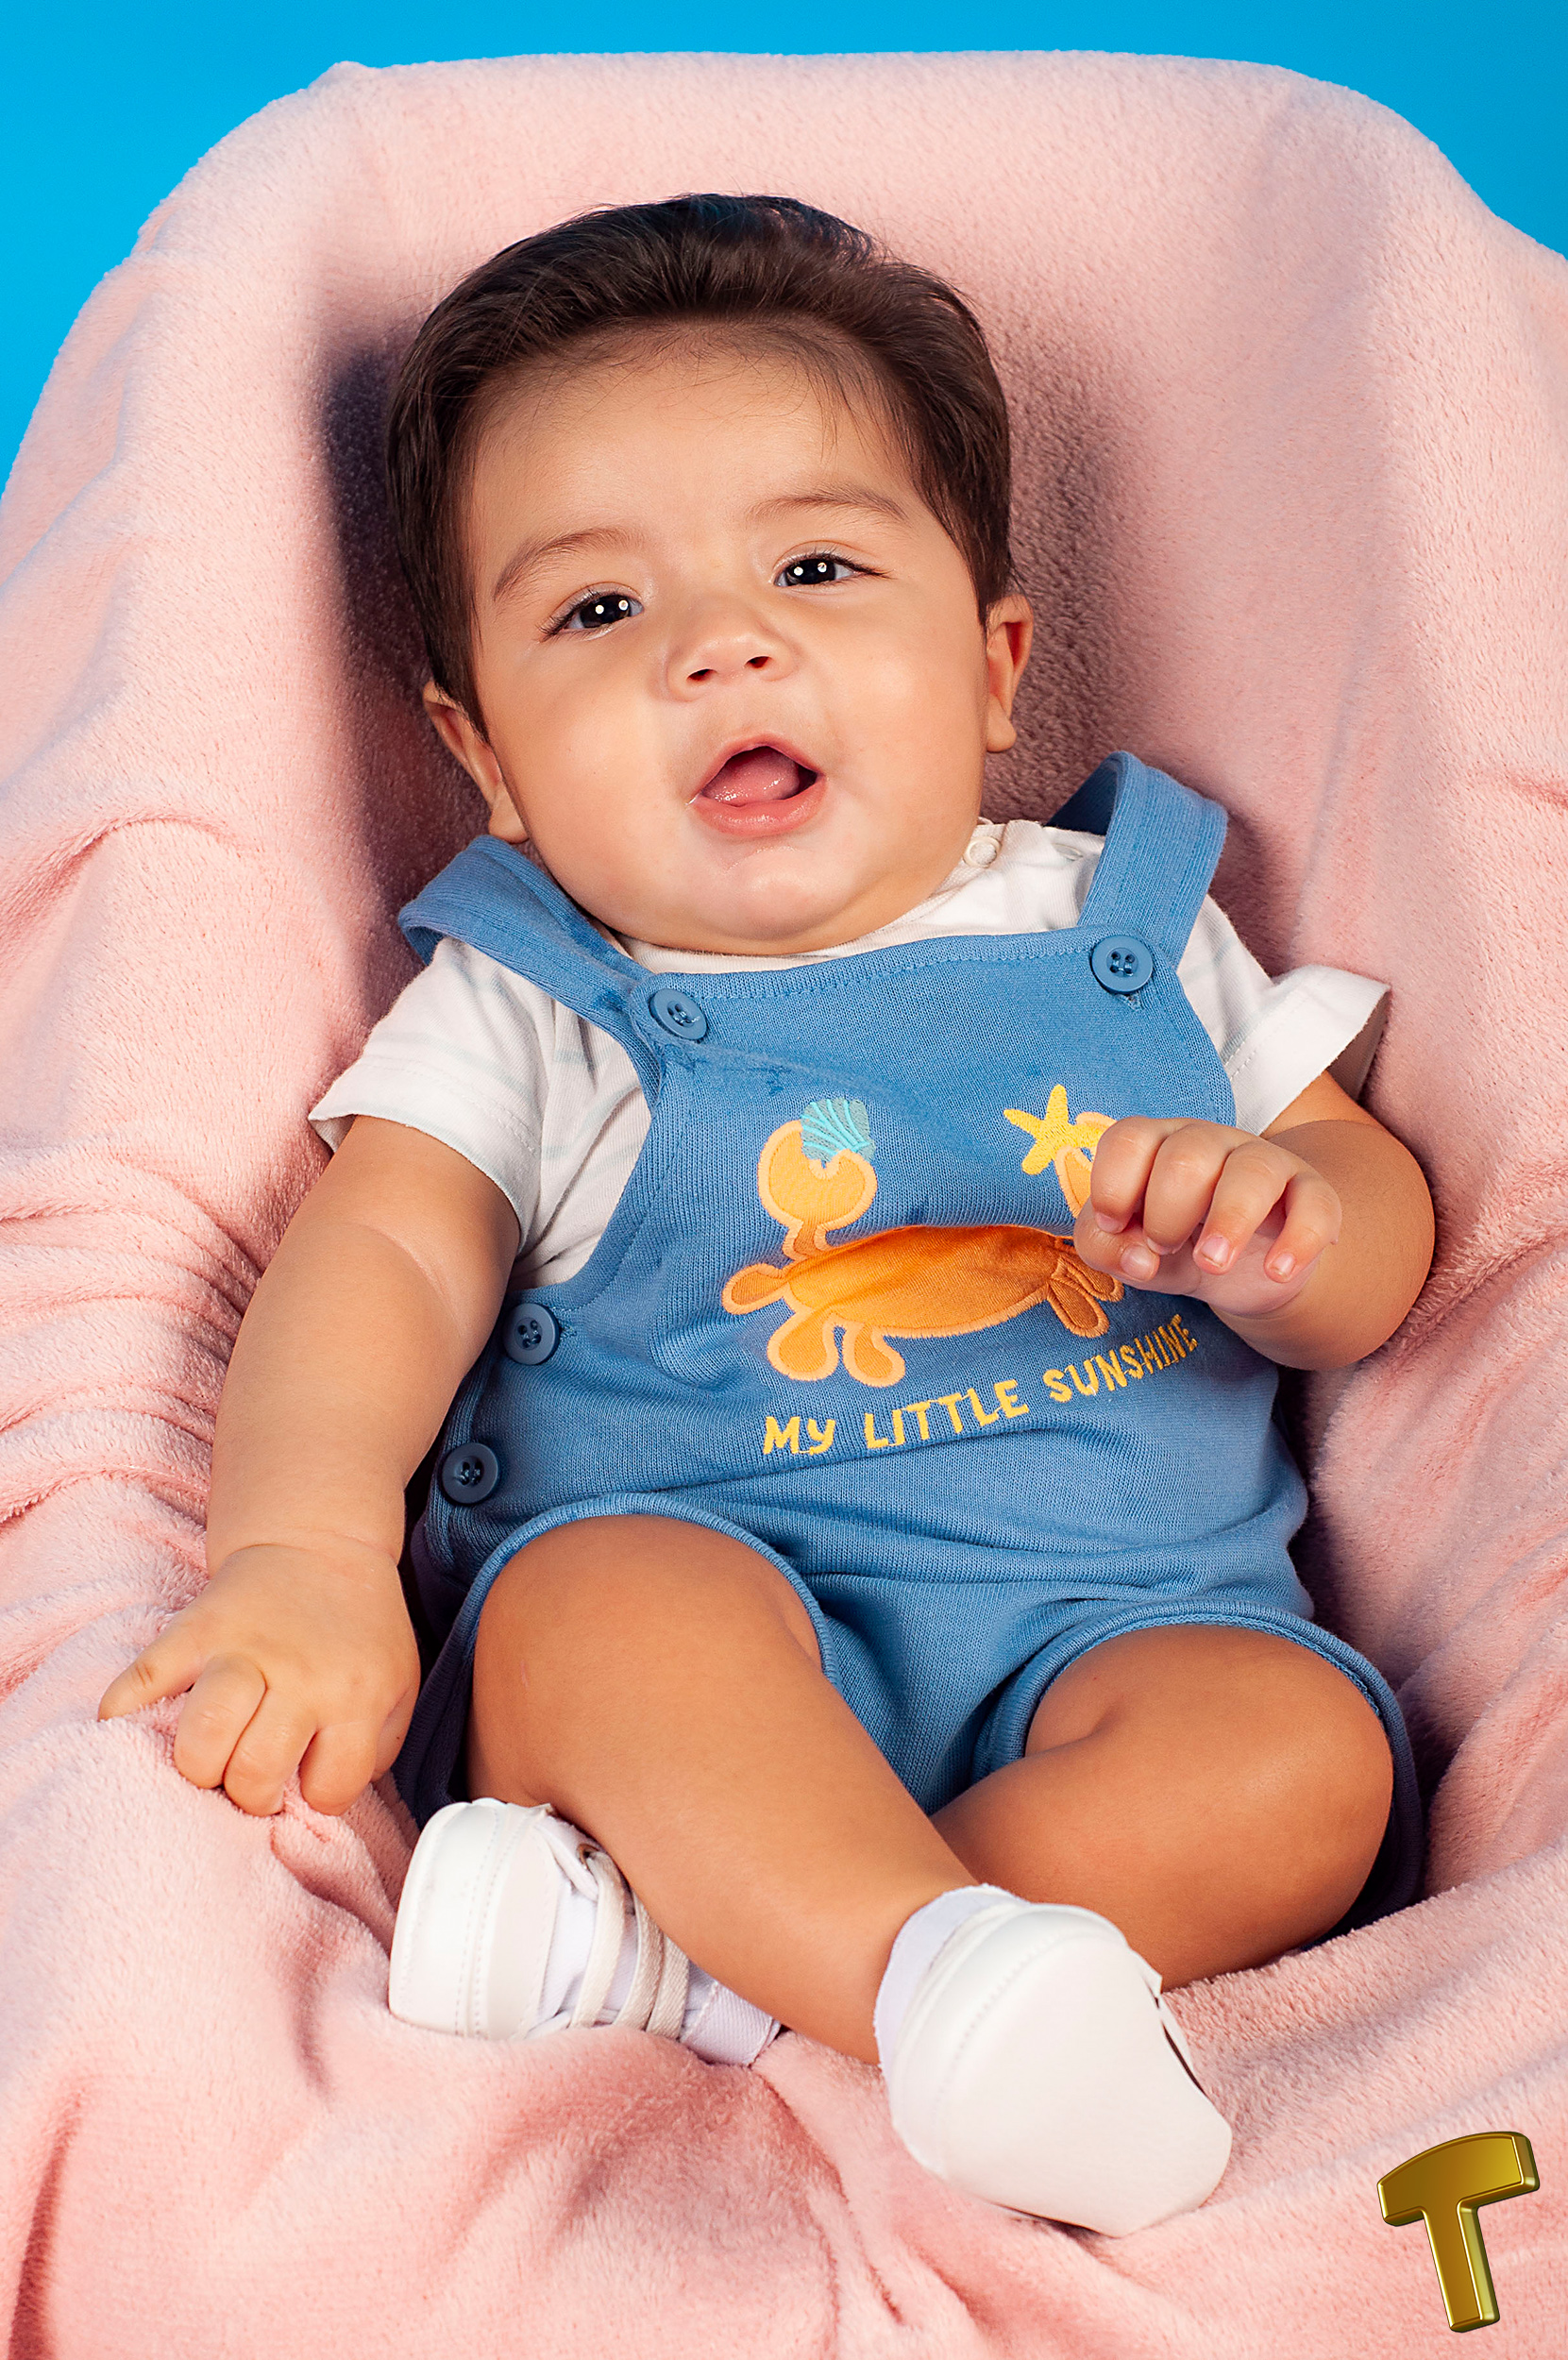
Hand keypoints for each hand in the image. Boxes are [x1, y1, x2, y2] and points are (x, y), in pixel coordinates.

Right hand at [98, 1540, 421, 1816]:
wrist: (320, 1545)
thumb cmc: (359, 1628)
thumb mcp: (398, 1685)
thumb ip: (375, 1747)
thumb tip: (323, 1799)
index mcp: (355, 1695)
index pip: (329, 1788)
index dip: (316, 1796)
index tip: (306, 1779)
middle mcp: (299, 1676)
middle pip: (255, 1770)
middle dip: (249, 1794)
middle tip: (251, 1779)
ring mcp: (242, 1651)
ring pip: (205, 1734)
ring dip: (200, 1765)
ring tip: (210, 1761)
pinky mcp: (193, 1629)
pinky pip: (144, 1679)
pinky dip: (126, 1713)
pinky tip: (131, 1731)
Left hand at [1071, 1116, 1342, 1321]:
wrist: (1247, 1267)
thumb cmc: (1176, 1243)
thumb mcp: (1131, 1251)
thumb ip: (1105, 1248)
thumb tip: (1139, 1257)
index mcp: (1156, 1145)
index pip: (1130, 1138)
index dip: (1114, 1185)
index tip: (1115, 1225)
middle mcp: (1209, 1143)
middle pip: (1187, 1156)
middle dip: (1167, 1211)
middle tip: (1164, 1248)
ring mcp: (1264, 1163)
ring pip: (1253, 1170)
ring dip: (1229, 1220)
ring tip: (1213, 1264)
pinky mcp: (1311, 1194)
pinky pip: (1315, 1204)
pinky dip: (1299, 1240)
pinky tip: (1277, 1271)